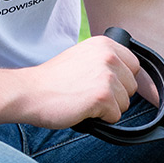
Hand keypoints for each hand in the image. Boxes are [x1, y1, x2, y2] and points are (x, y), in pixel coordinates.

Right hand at [14, 35, 140, 128]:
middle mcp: (109, 56)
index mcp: (105, 44)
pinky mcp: (102, 96)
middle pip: (132, 86)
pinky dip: (100, 119)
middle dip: (115, 95)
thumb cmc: (53, 79)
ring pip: (125, 103)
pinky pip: (115, 116)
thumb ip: (105, 61)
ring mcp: (106, 76)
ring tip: (84, 100)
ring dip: (107, 108)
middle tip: (88, 93)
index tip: (103, 83)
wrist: (29, 92)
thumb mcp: (83, 56)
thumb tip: (129, 75)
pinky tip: (82, 109)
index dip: (121, 79)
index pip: (134, 66)